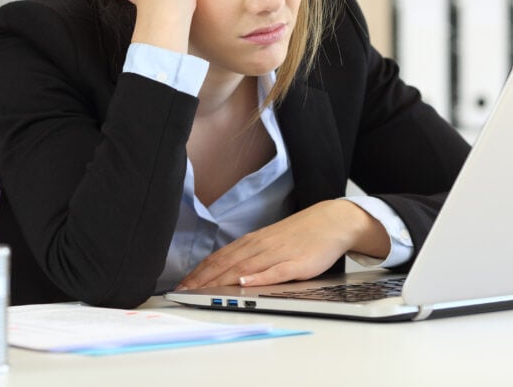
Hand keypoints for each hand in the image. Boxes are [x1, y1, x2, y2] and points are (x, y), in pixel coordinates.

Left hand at [176, 200, 390, 289]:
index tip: (181, 284)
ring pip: (243, 268)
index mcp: (253, 242)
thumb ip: (249, 255)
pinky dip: (258, 277)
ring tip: (202, 291)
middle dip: (202, 279)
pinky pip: (274, 272)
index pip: (219, 258)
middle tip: (182, 292)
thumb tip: (225, 270)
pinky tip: (244, 282)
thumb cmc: (300, 235)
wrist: (331, 221)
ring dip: (220, 280)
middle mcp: (260, 247)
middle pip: (226, 264)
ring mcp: (277, 255)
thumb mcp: (270, 242)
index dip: (199, 271)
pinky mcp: (296, 264)